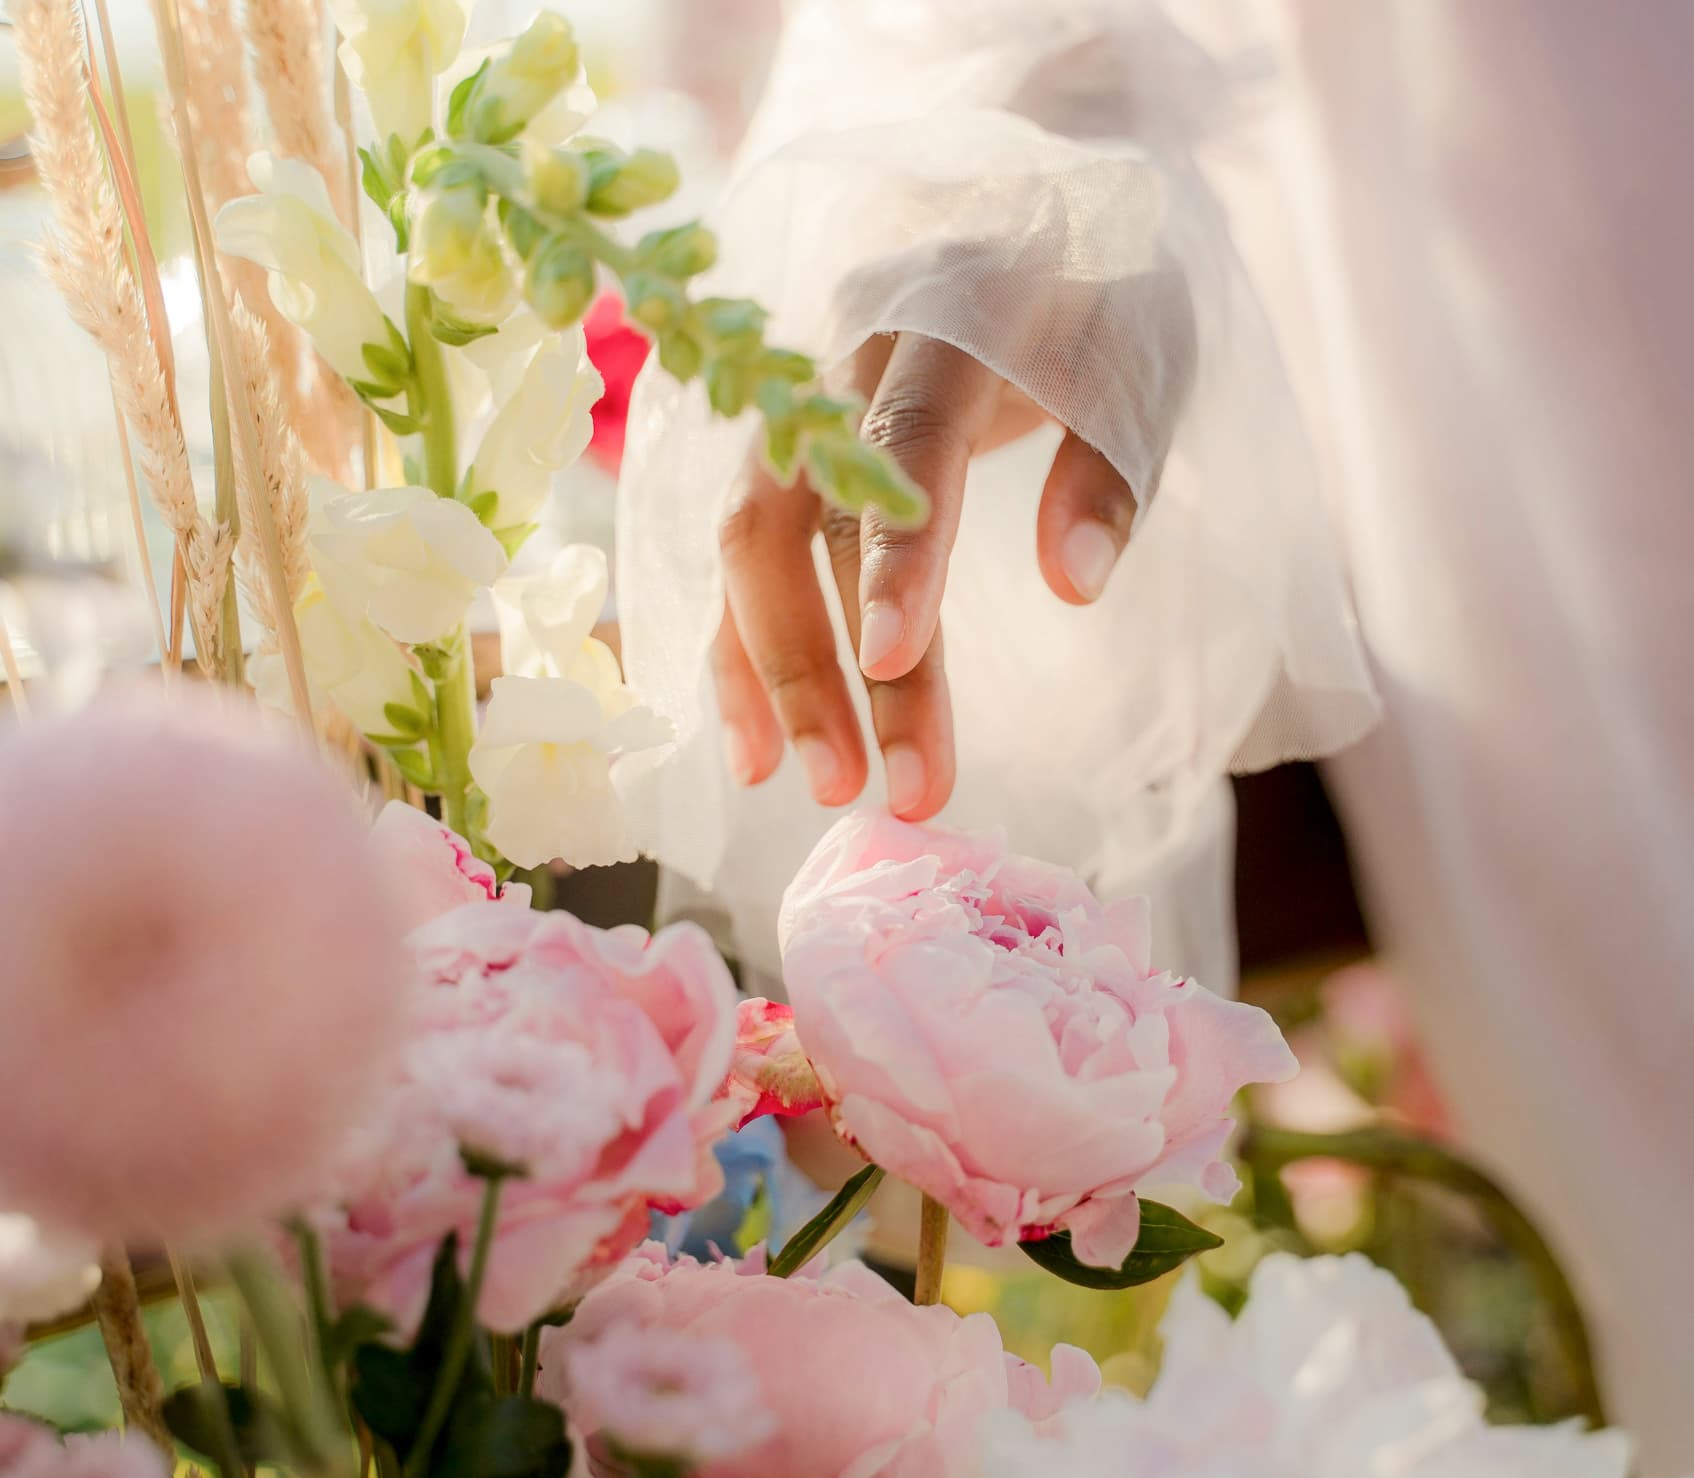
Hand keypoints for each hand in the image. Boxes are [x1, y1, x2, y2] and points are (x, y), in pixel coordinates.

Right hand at [713, 333, 1136, 818]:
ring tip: (820, 786)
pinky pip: (747, 555)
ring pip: (750, 541)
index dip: (896, 553)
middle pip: (795, 510)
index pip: (909, 437)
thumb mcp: (1150, 358)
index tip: (890, 663)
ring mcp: (800, 397)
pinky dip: (745, 652)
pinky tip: (759, 747)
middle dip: (815, 659)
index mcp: (952, 309)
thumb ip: (1111, 466)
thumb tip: (1072, 587)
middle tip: (858, 786)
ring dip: (775, 674)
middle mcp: (847, 349)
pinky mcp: (786, 445)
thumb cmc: (1110, 294)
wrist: (1046, 210)